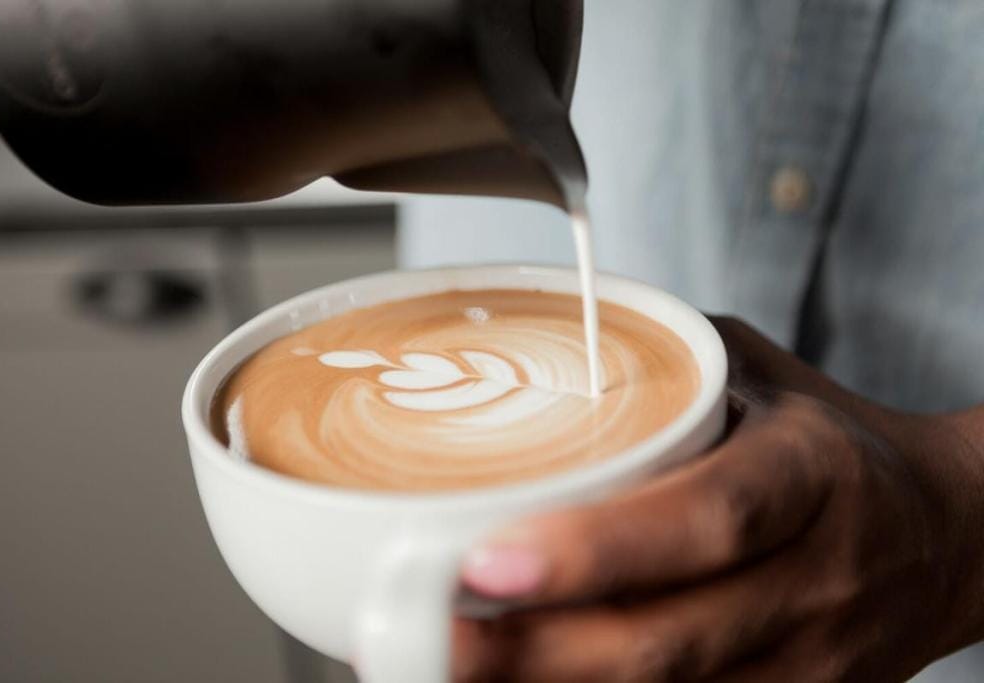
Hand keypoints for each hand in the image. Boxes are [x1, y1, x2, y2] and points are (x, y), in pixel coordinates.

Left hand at [453, 318, 983, 681]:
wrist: (941, 535)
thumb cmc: (826, 443)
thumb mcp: (757, 375)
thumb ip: (657, 367)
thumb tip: (528, 353)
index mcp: (809, 476)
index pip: (707, 520)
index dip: (596, 551)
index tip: (486, 560)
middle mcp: (814, 580)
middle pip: (668, 638)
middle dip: (535, 650)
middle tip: (430, 628)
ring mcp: (810, 662)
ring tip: (451, 663)